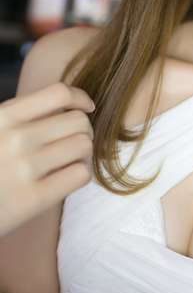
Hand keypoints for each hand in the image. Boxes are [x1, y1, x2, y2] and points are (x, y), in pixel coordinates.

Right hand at [0, 82, 94, 236]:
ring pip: (84, 146)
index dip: (80, 98)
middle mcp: (16, 139)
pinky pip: (80, 174)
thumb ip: (20, 116)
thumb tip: (67, 103)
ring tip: (71, 159)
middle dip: (83, 129)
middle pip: (78, 120)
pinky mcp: (34, 199)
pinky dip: (80, 174)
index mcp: (3, 116)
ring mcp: (25, 169)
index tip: (85, 107)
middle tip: (74, 141)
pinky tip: (67, 177)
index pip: (59, 93)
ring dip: (84, 153)